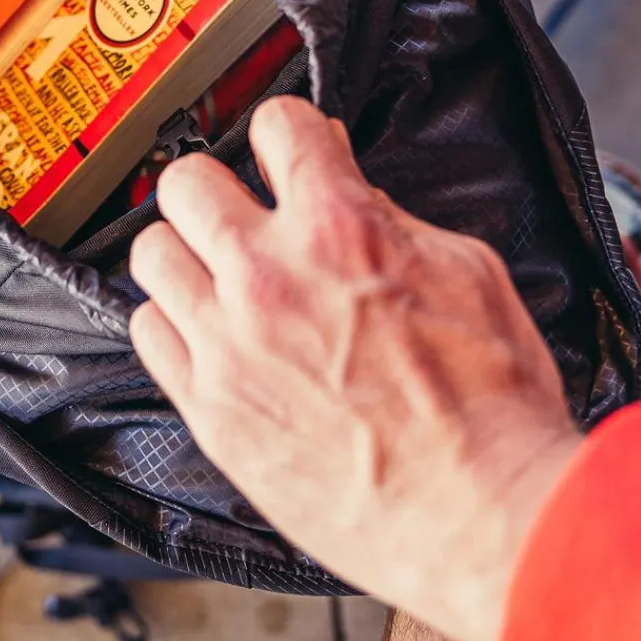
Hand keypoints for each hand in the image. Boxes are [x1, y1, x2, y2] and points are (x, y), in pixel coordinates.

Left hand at [129, 96, 581, 640]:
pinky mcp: (209, 407)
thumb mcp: (467, 272)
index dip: (284, 131)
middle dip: (216, 185)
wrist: (487, 516)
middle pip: (185, 180)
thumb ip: (390, 217)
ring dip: (184, 253)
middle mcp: (268, 275)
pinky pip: (148, 333)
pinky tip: (206, 334)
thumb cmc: (492, 406)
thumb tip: (347, 185)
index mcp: (341, 228)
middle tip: (237, 210)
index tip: (284, 149)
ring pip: (151, 252)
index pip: (275, 124)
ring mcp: (228, 342)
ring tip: (213, 274)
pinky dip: (173, 324)